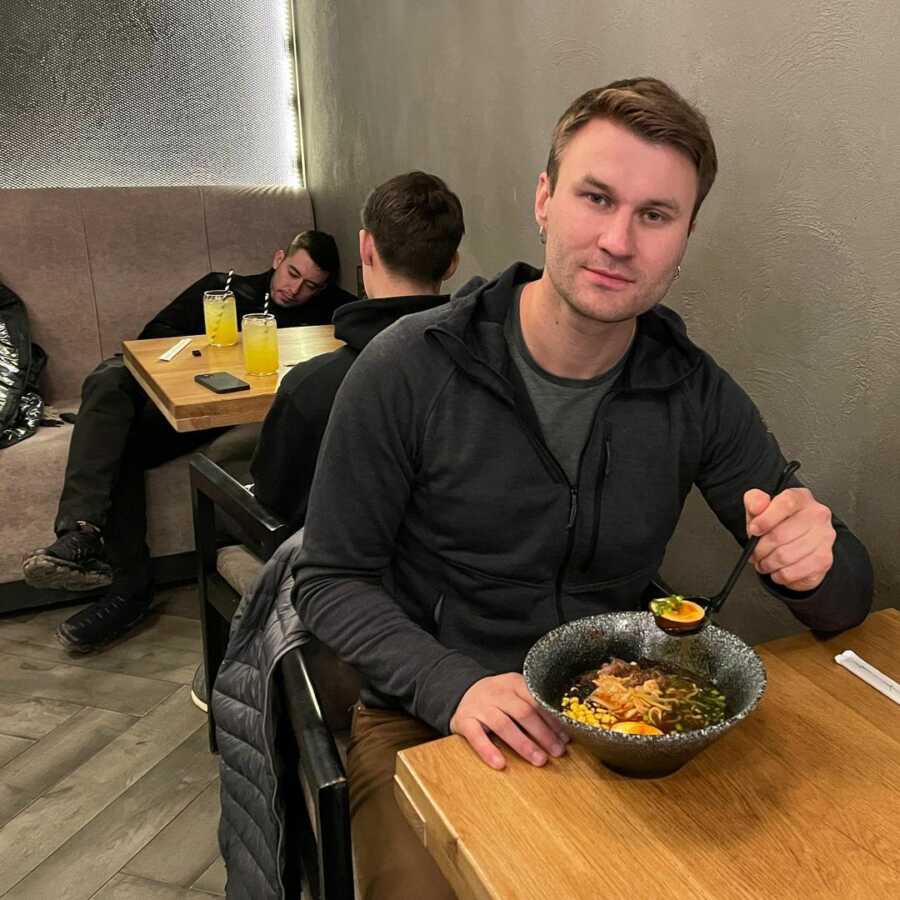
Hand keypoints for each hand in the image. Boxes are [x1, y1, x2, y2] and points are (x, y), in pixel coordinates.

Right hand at [449, 673, 568, 769]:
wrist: (462, 691)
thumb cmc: (497, 698)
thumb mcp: (515, 693)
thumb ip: (534, 706)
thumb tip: (563, 734)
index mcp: (513, 683)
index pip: (536, 700)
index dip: (552, 720)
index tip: (565, 738)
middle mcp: (497, 692)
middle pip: (523, 712)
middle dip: (543, 733)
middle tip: (557, 752)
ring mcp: (480, 706)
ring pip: (503, 724)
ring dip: (523, 744)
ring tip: (539, 759)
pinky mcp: (464, 720)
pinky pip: (476, 736)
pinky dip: (488, 750)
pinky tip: (500, 763)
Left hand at [744, 485, 835, 590]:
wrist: (796, 541)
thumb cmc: (777, 523)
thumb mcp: (760, 509)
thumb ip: (755, 501)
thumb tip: (757, 505)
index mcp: (802, 498)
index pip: (786, 504)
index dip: (765, 519)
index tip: (754, 530)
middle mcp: (818, 515)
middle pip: (780, 535)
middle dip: (759, 548)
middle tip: (754, 553)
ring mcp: (824, 538)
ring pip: (785, 556)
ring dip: (767, 563)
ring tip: (764, 562)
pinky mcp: (824, 560)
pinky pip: (794, 572)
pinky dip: (780, 575)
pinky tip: (777, 570)